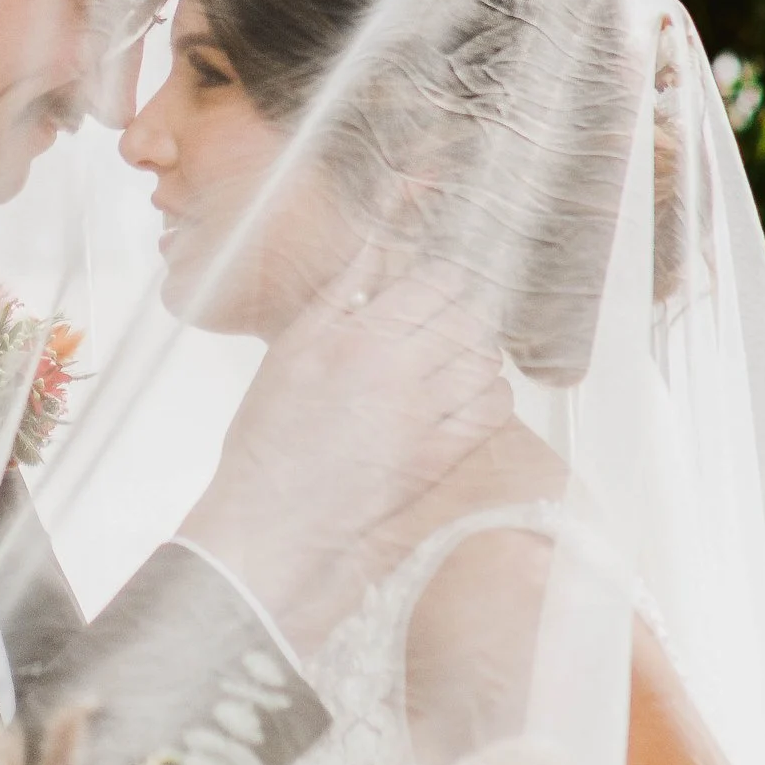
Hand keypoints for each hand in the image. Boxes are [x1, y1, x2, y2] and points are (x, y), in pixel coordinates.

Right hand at [179, 243, 512, 646]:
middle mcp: (397, 372)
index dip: (442, 280)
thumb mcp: (292, 349)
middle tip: (447, 325)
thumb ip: (340, 294)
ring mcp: (423, 417)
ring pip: (486, 361)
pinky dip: (489, 398)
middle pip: (470, 318)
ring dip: (478, 354)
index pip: (436, 282)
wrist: (273, 518)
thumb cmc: (271, 435)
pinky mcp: (438, 457)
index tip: (433, 289)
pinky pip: (492, 411)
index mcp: (358, 337)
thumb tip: (376, 247)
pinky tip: (465, 400)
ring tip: (454, 363)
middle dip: (465, 314)